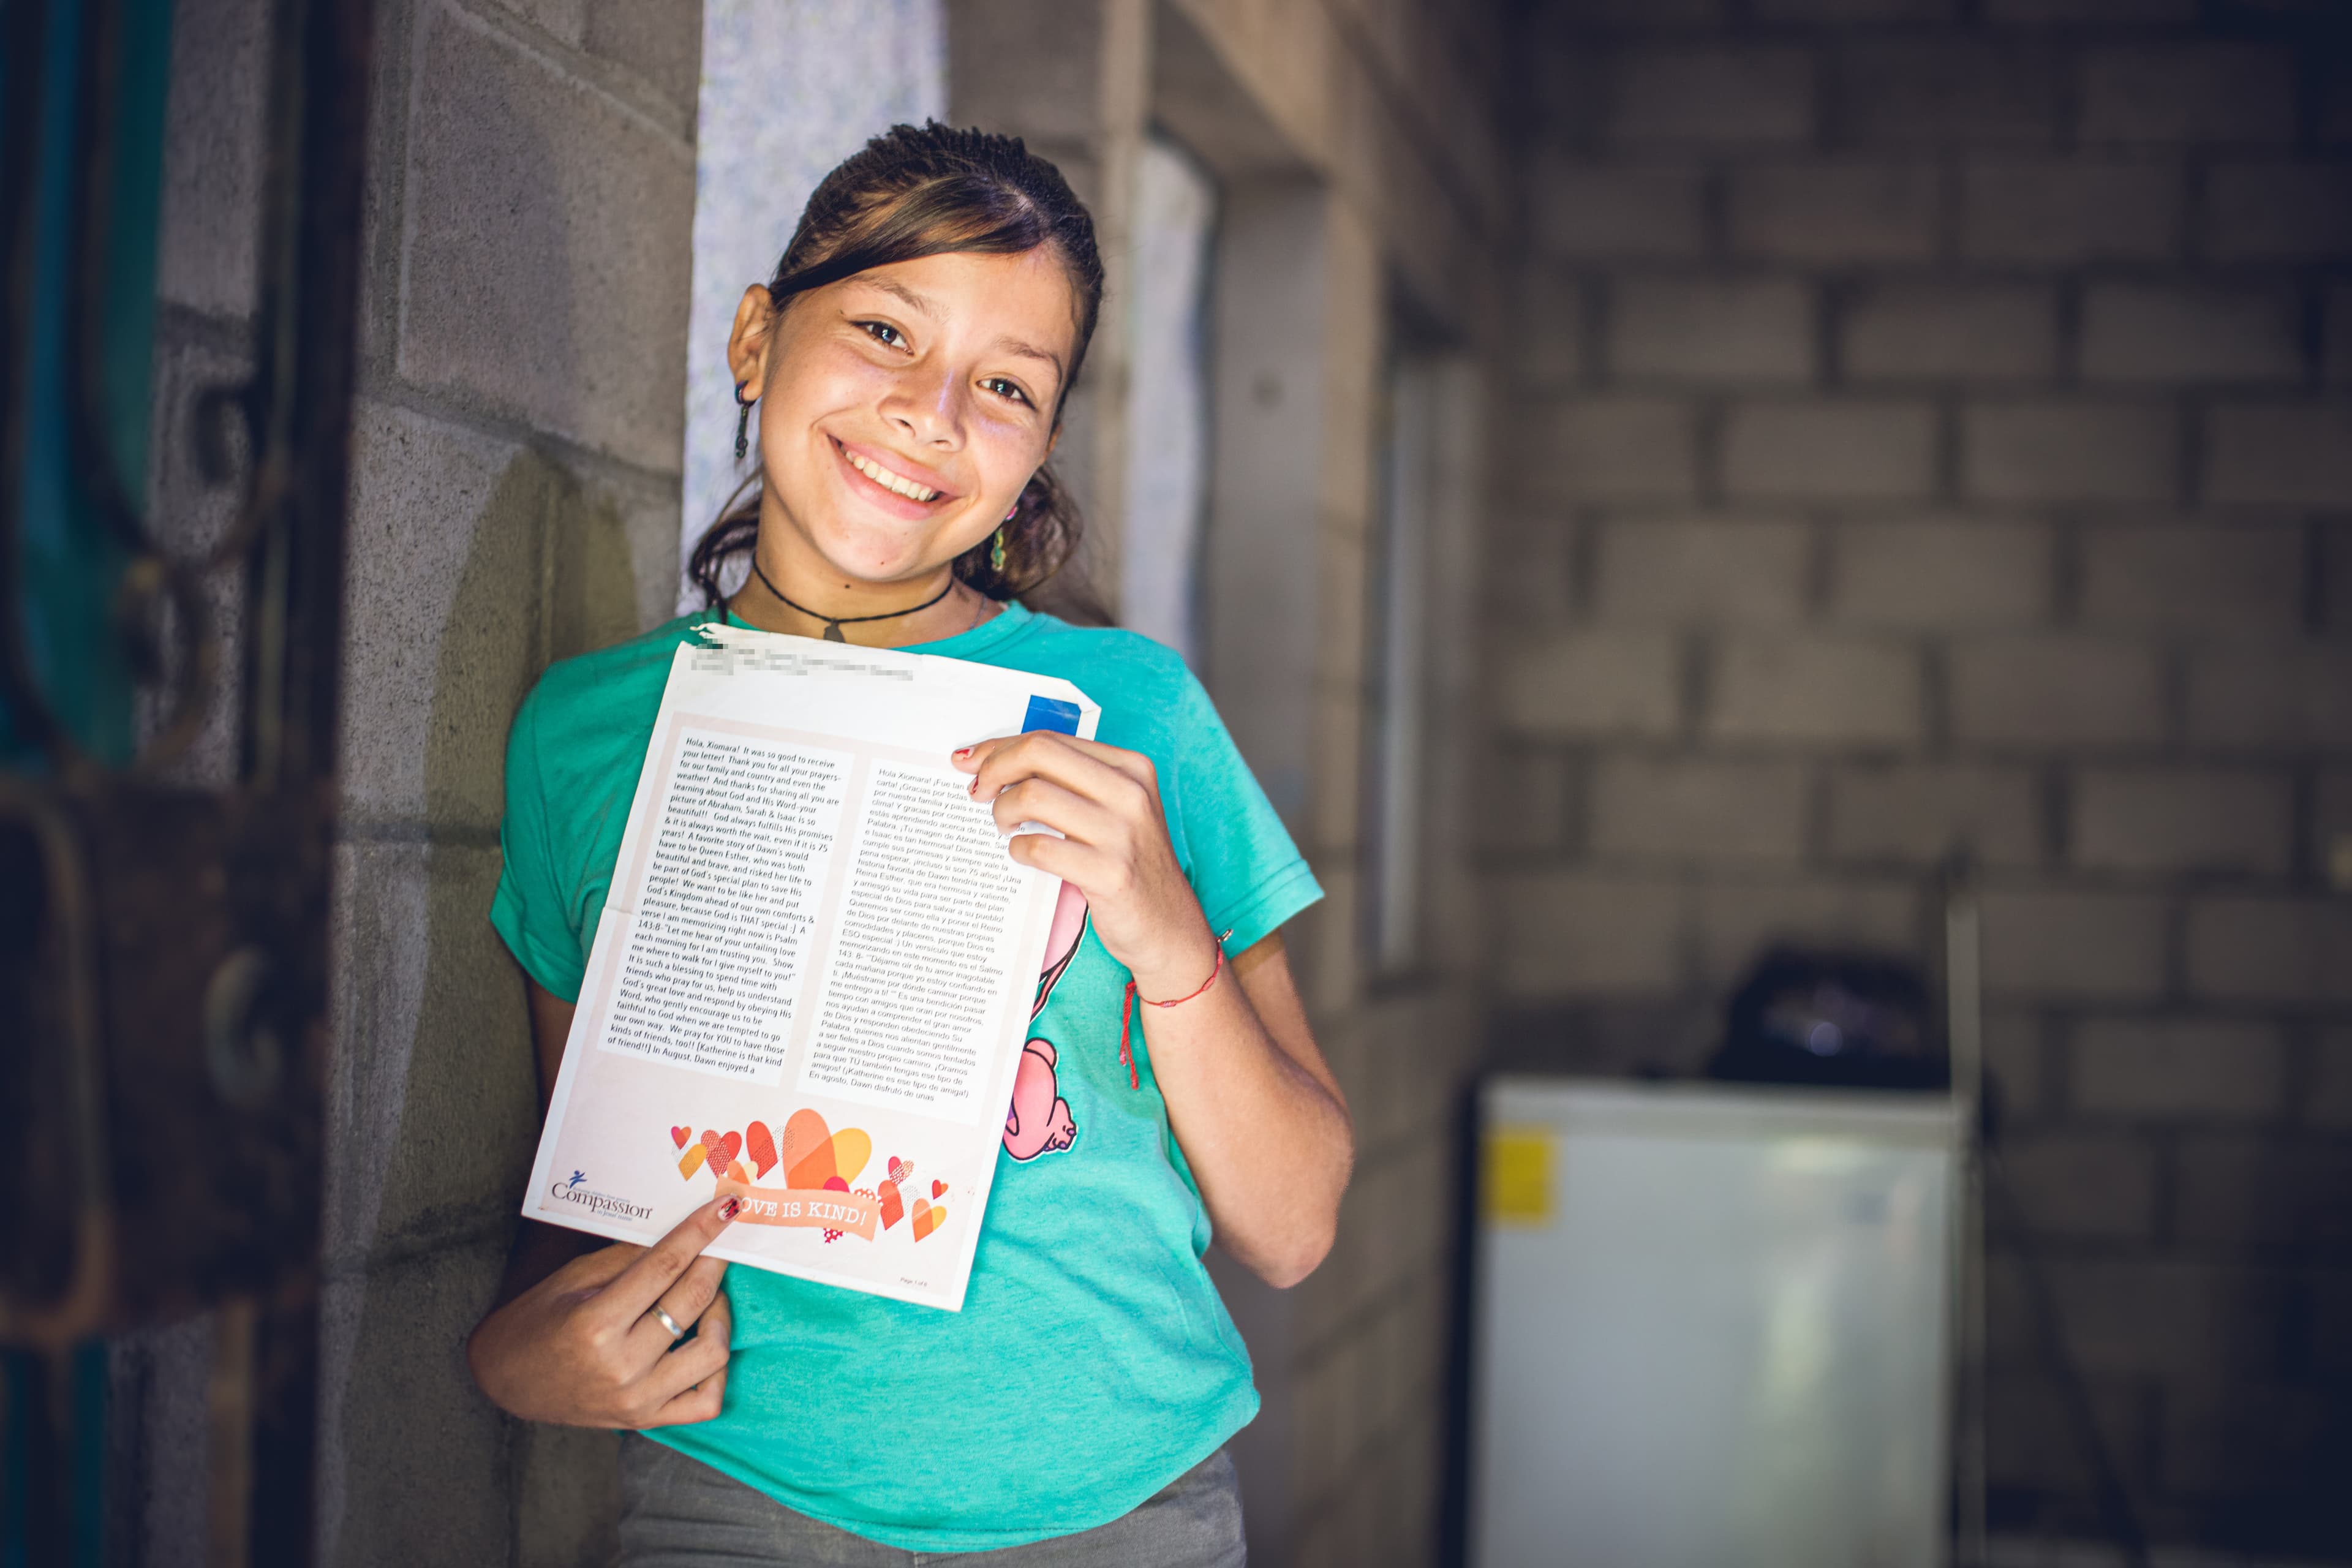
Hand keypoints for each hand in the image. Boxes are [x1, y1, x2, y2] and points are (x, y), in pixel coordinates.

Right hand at [467, 1196, 737, 1427]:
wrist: (507, 1380)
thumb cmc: (538, 1320)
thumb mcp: (574, 1277)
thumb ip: (630, 1257)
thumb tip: (683, 1230)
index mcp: (596, 1323)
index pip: (665, 1266)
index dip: (700, 1231)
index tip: (726, 1208)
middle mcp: (621, 1365)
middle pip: (691, 1301)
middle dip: (715, 1262)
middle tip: (721, 1243)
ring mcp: (638, 1399)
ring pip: (712, 1351)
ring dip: (720, 1314)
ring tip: (707, 1295)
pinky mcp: (647, 1420)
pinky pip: (707, 1401)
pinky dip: (718, 1369)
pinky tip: (705, 1341)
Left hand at [953, 733, 1216, 995]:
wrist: (1168, 928)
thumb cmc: (1129, 865)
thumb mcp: (1115, 810)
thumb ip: (1069, 782)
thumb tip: (992, 760)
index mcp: (1131, 768)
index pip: (1051, 739)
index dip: (1001, 747)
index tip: (972, 762)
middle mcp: (1130, 792)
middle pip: (1039, 753)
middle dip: (994, 768)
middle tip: (978, 791)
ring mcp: (1123, 833)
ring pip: (1033, 796)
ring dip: (1002, 811)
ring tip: (1004, 826)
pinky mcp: (1111, 874)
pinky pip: (1040, 848)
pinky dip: (1018, 849)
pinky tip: (1023, 854)